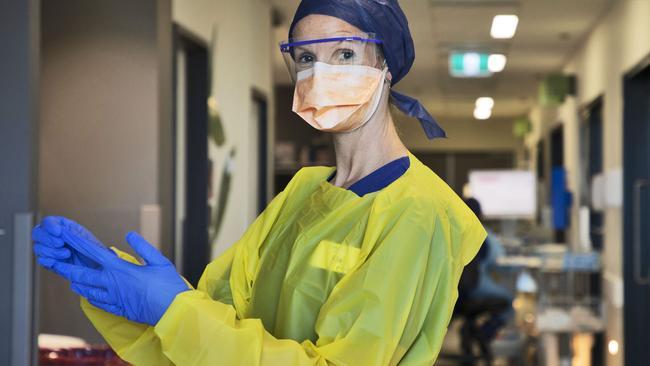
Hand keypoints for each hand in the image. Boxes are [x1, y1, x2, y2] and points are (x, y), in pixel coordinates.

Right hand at [32, 216, 104, 268]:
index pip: (47, 222)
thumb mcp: (84, 237)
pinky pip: (41, 260)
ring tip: (67, 254)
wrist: (97, 266)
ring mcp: (50, 249)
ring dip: (52, 251)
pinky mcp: (50, 262)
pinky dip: (50, 261)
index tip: (58, 232)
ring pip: (37, 247)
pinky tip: (60, 261)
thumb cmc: (93, 249)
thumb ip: (70, 232)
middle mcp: (53, 237)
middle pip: (37, 233)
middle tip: (61, 244)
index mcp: (62, 227)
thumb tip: (59, 230)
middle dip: (48, 239)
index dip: (50, 226)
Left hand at [43, 231, 188, 325]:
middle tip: (55, 263)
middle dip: (67, 268)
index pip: (94, 253)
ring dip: (78, 283)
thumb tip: (129, 235)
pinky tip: (88, 296)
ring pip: (88, 291)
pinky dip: (91, 297)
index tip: (67, 236)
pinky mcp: (119, 309)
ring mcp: (114, 298)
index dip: (79, 243)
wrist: (172, 312)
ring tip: (70, 279)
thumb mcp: (159, 261)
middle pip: (83, 275)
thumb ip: (142, 247)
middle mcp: (112, 284)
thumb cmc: (169, 286)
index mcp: (121, 269)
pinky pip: (99, 303)